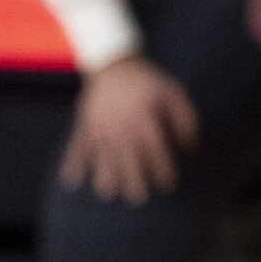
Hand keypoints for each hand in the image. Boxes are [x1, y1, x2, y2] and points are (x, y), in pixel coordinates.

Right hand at [58, 57, 198, 203]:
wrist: (112, 63)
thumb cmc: (147, 81)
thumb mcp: (172, 92)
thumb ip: (185, 117)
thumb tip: (189, 145)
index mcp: (143, 117)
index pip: (154, 147)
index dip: (162, 167)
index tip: (168, 184)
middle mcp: (120, 124)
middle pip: (127, 156)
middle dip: (133, 178)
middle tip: (139, 198)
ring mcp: (99, 125)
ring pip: (101, 155)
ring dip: (104, 175)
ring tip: (108, 193)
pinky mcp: (85, 125)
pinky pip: (77, 146)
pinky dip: (72, 163)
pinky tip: (70, 181)